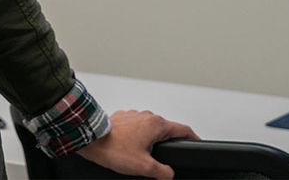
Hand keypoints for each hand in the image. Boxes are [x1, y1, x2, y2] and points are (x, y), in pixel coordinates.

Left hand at [76, 109, 198, 179]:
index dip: (194, 138)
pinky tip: (131, 148)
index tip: (198, 142)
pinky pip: (136, 127)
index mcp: (156, 124)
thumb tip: (169, 174)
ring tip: (145, 155)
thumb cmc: (113, 148)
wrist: (90, 139)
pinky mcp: (122, 118)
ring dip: (151, 140)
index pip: (183, 129)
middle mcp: (146, 116)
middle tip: (168, 156)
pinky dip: (138, 137)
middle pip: (166, 129)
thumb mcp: (144, 166)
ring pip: (150, 127)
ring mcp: (133, 115)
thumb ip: (163, 172)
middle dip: (169, 142)